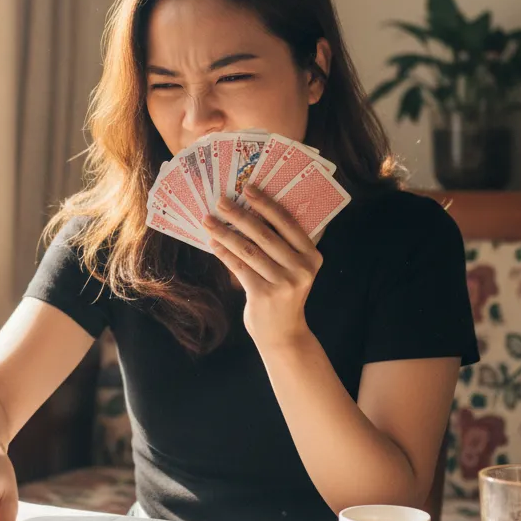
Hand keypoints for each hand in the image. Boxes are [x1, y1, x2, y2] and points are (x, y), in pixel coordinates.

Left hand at [202, 183, 321, 350]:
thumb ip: (281, 245)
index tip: (248, 187)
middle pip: (265, 234)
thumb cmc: (284, 293)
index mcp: (312, 255)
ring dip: (225, 233)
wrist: (284, 334)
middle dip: (239, 215)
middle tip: (220, 201)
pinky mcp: (264, 295)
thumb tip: (248, 212)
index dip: (266, 204)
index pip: (287, 222)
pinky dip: (224, 253)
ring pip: (249, 250)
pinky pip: (239, 268)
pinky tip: (212, 243)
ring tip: (208, 220)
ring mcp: (284, 283)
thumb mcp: (293, 268)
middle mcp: (302, 268)